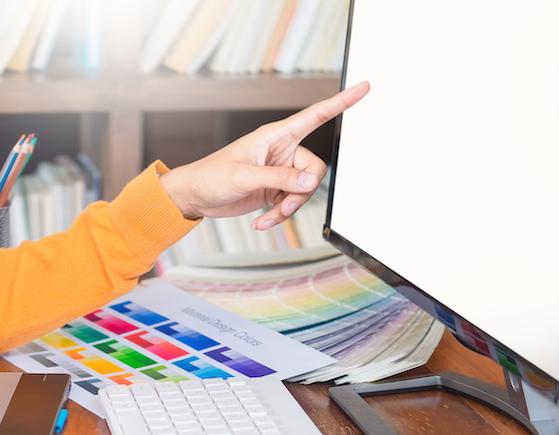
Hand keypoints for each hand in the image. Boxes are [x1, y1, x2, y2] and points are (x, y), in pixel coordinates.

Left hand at [159, 81, 369, 229]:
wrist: (196, 196)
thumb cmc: (212, 175)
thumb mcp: (245, 176)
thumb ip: (279, 179)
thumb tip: (310, 182)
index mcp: (276, 136)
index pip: (315, 115)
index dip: (341, 102)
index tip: (363, 87)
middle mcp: (282, 152)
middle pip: (314, 169)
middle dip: (302, 192)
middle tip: (283, 206)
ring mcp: (279, 173)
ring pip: (304, 191)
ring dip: (288, 208)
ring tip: (267, 218)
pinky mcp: (274, 191)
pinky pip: (289, 204)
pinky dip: (278, 216)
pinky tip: (261, 222)